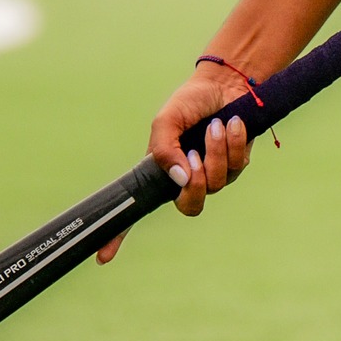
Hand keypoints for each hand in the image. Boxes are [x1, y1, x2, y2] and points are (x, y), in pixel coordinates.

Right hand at [95, 68, 252, 263]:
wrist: (223, 84)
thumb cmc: (190, 102)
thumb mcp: (167, 121)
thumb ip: (165, 149)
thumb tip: (179, 178)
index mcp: (162, 172)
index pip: (138, 209)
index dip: (119, 235)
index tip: (102, 256)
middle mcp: (187, 179)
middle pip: (190, 206)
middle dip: (196, 183)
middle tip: (194, 154)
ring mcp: (214, 175)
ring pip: (217, 184)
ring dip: (215, 151)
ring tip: (214, 126)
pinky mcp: (237, 165)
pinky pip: (237, 167)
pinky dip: (233, 143)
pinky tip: (232, 124)